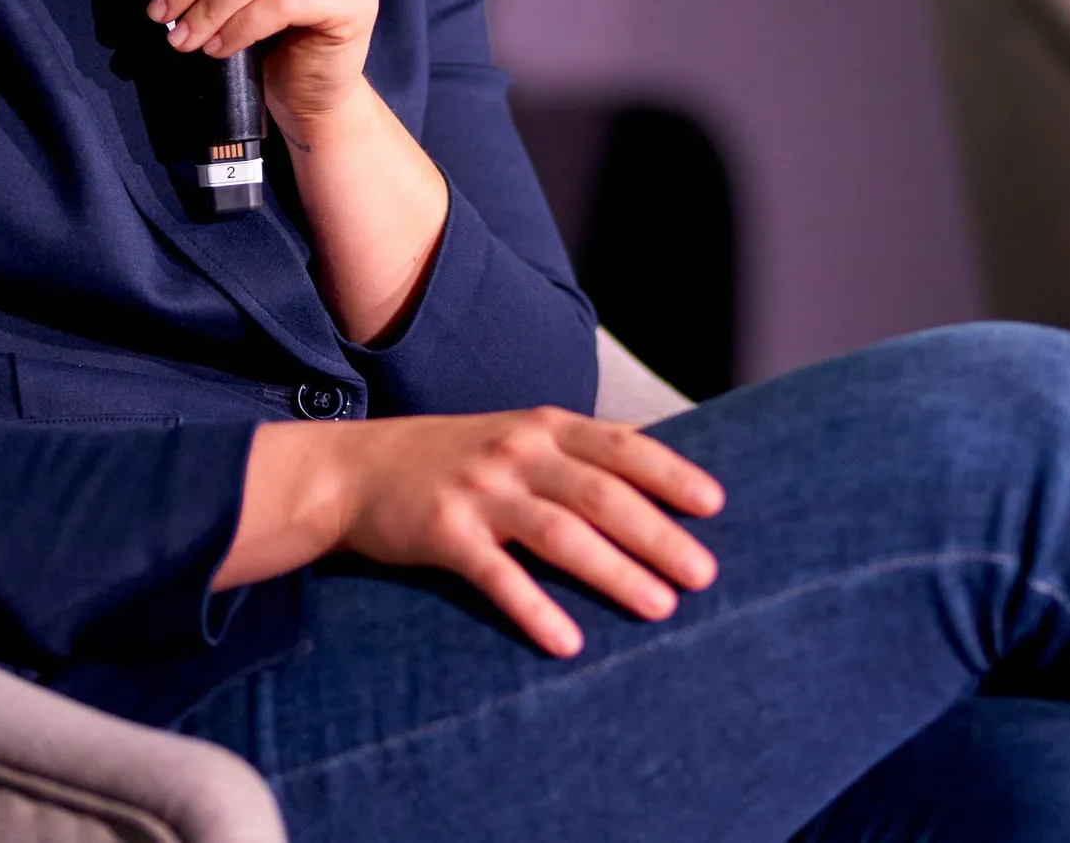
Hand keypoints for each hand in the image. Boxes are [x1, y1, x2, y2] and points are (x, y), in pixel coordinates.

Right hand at [220, 410, 726, 657]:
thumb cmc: (455, 458)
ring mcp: (480, 492)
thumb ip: (579, 450)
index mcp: (544, 427)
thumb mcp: (518, 436)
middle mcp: (517, 453)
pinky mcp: (444, 533)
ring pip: (560, 533)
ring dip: (615, 571)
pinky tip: (567, 642)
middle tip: (703, 575)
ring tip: (660, 607)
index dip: (670, 474)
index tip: (715, 505)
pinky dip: (534, 608)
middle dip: (657, 535)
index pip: (621, 447)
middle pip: (601, 494)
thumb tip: (656, 462)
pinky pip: (496, 575)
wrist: (354, 470)